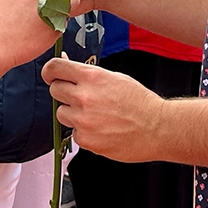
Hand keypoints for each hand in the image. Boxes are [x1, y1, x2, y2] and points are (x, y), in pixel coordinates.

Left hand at [43, 57, 165, 161]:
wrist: (157, 128)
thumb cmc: (139, 102)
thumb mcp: (115, 78)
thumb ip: (88, 74)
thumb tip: (66, 67)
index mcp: (92, 77)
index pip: (55, 68)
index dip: (50, 71)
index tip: (51, 75)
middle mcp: (84, 97)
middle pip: (54, 90)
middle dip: (64, 93)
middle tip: (80, 97)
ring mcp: (83, 120)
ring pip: (61, 113)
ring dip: (72, 114)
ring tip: (95, 115)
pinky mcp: (85, 139)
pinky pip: (73, 132)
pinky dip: (83, 131)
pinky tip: (101, 129)